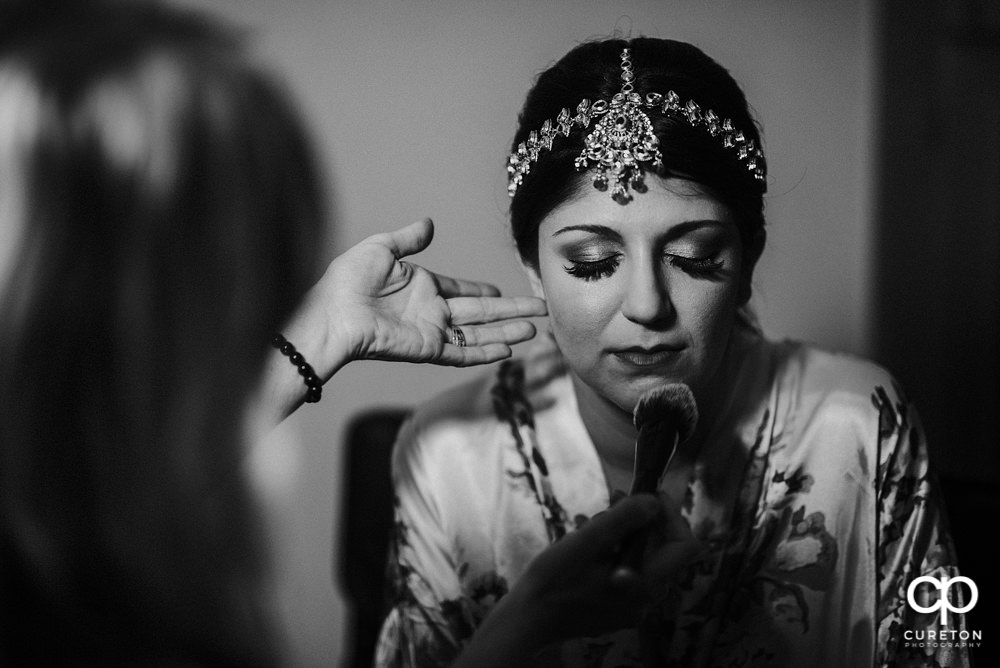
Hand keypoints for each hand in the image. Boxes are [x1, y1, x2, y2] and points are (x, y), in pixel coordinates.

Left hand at [310, 218, 545, 367]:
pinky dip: (485, 353)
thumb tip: (429, 223)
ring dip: (507, 331)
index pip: (461, 290)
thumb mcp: (380, 248)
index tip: (502, 290)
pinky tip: (507, 350)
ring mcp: (431, 332)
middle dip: (512, 311)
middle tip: (542, 309)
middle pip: (481, 312)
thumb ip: (408, 239)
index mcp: (422, 286)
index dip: (482, 290)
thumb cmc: (346, 282)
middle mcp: (431, 311)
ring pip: (479, 333)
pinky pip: (462, 353)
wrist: (332, 315)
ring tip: (536, 329)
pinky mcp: (427, 350)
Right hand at [455, 494, 700, 666]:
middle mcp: (646, 600)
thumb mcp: (587, 541)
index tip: (649, 495)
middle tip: (615, 499)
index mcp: (645, 585)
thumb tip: (653, 501)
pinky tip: (585, 541)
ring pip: (643, 560)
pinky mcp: (614, 609)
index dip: (673, 516)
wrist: (527, 620)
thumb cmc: (554, 580)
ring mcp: (630, 607)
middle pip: (665, 551)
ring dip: (624, 534)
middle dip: (643, 521)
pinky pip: (627, 572)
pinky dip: (614, 552)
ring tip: (592, 520)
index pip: (686, 547)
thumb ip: (623, 519)